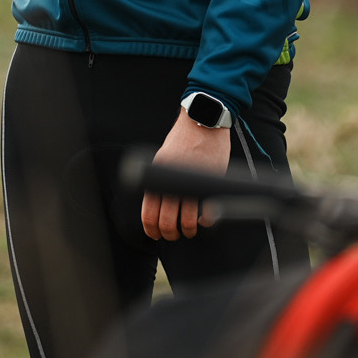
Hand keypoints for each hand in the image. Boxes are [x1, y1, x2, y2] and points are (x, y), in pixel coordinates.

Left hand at [142, 109, 231, 239]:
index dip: (152, 230)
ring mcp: (191, 183)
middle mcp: (171, 181)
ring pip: (186, 221)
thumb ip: (160, 181)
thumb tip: (158, 207)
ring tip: (190, 230)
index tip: (156, 236)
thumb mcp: (162, 159)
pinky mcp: (209, 182)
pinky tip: (204, 221)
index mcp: (157, 176)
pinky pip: (206, 212)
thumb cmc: (182, 140)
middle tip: (175, 235)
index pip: (149, 213)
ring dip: (188, 230)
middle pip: (166, 222)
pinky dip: (205, 222)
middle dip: (170, 234)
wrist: (202, 121)